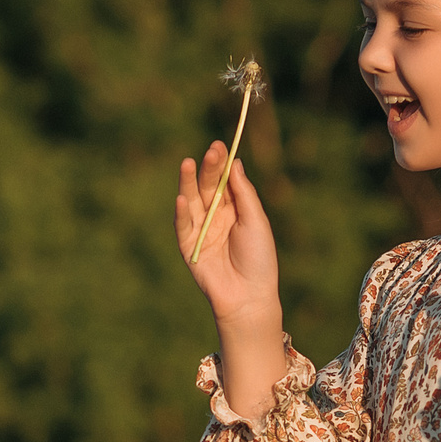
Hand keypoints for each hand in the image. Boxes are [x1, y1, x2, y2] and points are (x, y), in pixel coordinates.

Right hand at [176, 140, 280, 329]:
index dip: (221, 163)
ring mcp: (200, 231)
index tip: (220, 145)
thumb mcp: (256, 221)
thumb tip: (235, 162)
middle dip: (208, 169)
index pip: (224, 181)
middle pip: (207, 187)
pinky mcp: (189, 247)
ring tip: (187, 163)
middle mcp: (215, 217)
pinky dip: (181, 212)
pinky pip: (183, 226)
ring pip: (191, 201)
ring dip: (187, 183)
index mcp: (234, 209)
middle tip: (210, 151)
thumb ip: (243, 193)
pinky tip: (181, 197)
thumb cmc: (259, 259)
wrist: (249, 296)